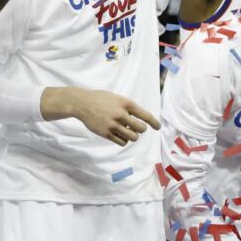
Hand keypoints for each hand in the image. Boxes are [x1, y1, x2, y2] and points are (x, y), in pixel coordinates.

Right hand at [41, 86, 158, 145]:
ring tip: (128, 131)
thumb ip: (129, 107)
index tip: (158, 127)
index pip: (145, 115)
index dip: (154, 122)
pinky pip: (122, 142)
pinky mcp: (106, 133)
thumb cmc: (101, 99)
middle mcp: (120, 114)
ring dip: (133, 136)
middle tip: (137, 128)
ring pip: (133, 137)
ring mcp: (113, 125)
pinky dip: (124, 140)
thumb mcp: (117, 98)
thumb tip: (141, 119)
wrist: (82, 103)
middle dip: (141, 129)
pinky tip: (120, 135)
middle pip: (141, 128)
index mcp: (126, 103)